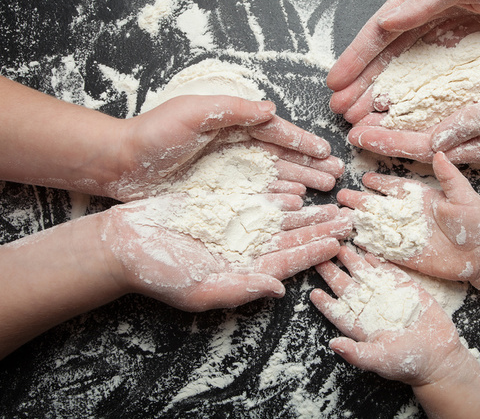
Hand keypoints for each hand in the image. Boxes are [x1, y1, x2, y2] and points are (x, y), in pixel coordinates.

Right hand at [102, 194, 352, 310]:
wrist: (125, 242)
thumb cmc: (159, 273)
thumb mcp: (201, 289)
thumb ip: (242, 289)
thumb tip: (279, 292)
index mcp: (246, 272)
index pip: (290, 262)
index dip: (316, 252)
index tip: (340, 242)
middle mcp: (248, 249)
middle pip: (294, 238)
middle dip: (323, 228)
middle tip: (351, 218)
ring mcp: (238, 226)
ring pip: (283, 218)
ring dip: (310, 210)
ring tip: (336, 200)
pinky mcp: (227, 205)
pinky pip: (260, 199)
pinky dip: (282, 193)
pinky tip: (302, 188)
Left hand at [103, 95, 343, 200]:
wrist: (119, 163)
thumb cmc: (153, 134)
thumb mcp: (193, 113)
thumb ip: (233, 110)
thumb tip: (271, 109)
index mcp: (232, 123)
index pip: (275, 132)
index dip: (302, 142)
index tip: (325, 152)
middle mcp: (236, 147)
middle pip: (281, 156)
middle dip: (310, 164)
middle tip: (335, 176)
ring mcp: (229, 171)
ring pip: (274, 176)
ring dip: (301, 181)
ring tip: (324, 190)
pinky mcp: (220, 192)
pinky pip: (256, 195)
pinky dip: (278, 198)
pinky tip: (295, 203)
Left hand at [310, 247, 471, 385]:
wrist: (438, 355)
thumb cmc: (408, 363)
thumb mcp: (380, 359)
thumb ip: (357, 353)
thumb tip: (333, 345)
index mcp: (358, 325)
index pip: (336, 310)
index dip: (324, 302)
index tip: (313, 293)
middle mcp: (368, 307)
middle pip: (344, 286)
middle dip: (331, 271)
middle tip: (319, 255)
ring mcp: (384, 294)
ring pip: (362, 273)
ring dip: (350, 260)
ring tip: (338, 246)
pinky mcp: (403, 286)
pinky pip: (386, 269)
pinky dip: (376, 259)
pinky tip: (366, 248)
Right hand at [327, 0, 479, 122]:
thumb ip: (422, 1)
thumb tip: (385, 23)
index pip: (380, 31)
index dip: (356, 58)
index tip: (335, 82)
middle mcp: (431, 22)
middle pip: (388, 61)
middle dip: (363, 86)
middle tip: (341, 111)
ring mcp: (450, 47)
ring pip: (408, 79)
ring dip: (383, 99)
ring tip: (361, 120)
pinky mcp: (472, 65)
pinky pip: (437, 88)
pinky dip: (417, 104)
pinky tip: (401, 118)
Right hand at [338, 152, 479, 280]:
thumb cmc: (476, 223)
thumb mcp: (463, 196)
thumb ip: (448, 176)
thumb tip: (438, 152)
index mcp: (420, 198)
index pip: (393, 187)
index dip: (379, 183)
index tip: (364, 177)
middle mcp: (409, 216)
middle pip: (378, 206)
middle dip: (359, 201)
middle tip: (341, 196)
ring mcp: (406, 236)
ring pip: (377, 226)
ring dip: (360, 222)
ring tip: (341, 217)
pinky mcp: (406, 256)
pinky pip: (383, 250)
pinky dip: (369, 246)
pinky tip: (354, 241)